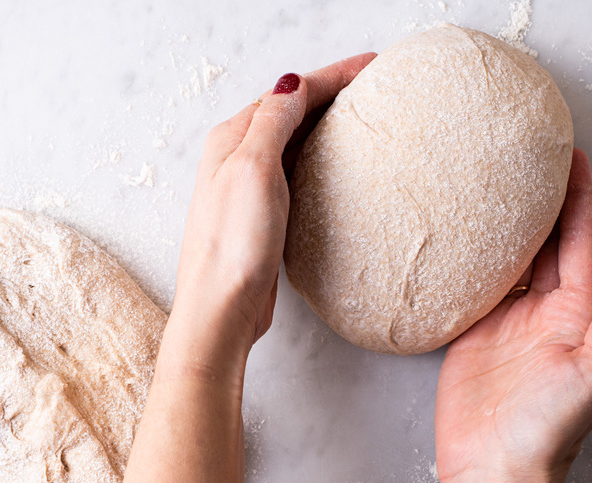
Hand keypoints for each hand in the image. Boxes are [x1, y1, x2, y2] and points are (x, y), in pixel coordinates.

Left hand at [174, 53, 378, 348]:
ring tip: (359, 115)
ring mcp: (247, 188)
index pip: (287, 94)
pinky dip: (317, 157)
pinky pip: (294, 172)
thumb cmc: (231, 245)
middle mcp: (235, 159)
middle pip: (289, 112)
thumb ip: (271, 123)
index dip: (330, 76)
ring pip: (291, 141)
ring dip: (323, 124)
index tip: (370, 65)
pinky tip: (334, 165)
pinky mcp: (261, 216)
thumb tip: (291, 83)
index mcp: (231, 140)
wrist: (221, 309)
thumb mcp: (253, 169)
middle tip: (371, 83)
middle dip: (329, 93)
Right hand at [434, 149, 591, 482]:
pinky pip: (472, 284)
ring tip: (497, 180)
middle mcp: (541, 312)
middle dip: (542, 198)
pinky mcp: (468, 333)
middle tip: (531, 155)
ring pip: (508, 258)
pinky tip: (462, 232)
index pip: (579, 243)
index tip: (573, 159)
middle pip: (544, 242)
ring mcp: (504, 321)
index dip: (578, 201)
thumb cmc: (547, 429)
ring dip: (506, 220)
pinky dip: (471, 256)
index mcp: (575, 315)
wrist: (495, 468)